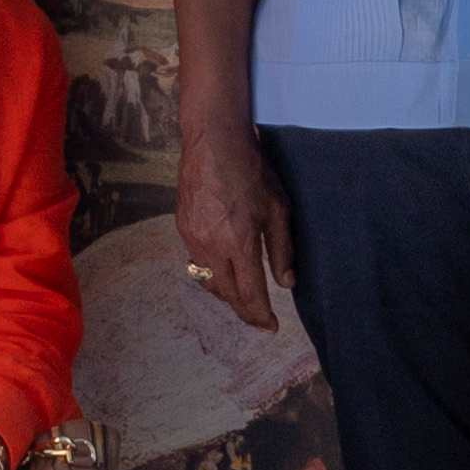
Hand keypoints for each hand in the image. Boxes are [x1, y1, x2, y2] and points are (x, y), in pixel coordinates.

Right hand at [170, 121, 284, 331]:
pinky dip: (213, 272)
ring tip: (242, 296)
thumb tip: (286, 282)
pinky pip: (197, 261)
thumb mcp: (278, 208)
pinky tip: (224, 268)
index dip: (260, 315)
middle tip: (258, 319)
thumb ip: (282, 249)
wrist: (212, 142)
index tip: (270, 327)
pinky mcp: (182, 228)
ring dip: (227, 294)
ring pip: (209, 280)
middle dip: (243, 311)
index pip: (250, 293)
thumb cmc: (251, 171)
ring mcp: (193, 238)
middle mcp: (212, 246)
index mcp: (239, 242)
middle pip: (227, 294)